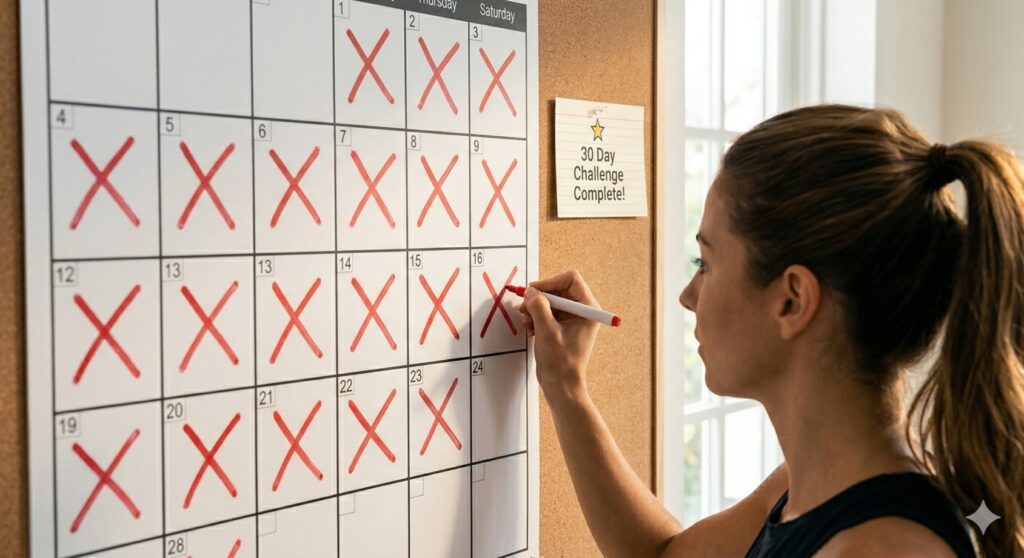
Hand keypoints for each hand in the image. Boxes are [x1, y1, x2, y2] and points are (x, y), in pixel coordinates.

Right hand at [518, 271, 601, 403]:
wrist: (561, 386)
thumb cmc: (561, 363)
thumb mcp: (547, 331)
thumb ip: (539, 307)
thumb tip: (531, 292)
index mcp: (588, 309)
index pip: (571, 280)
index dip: (550, 282)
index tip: (534, 291)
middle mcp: (583, 311)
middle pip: (559, 289)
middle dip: (540, 297)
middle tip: (524, 306)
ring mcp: (572, 319)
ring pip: (551, 301)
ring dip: (535, 308)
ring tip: (525, 320)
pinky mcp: (562, 327)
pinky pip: (547, 312)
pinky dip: (536, 317)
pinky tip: (529, 328)